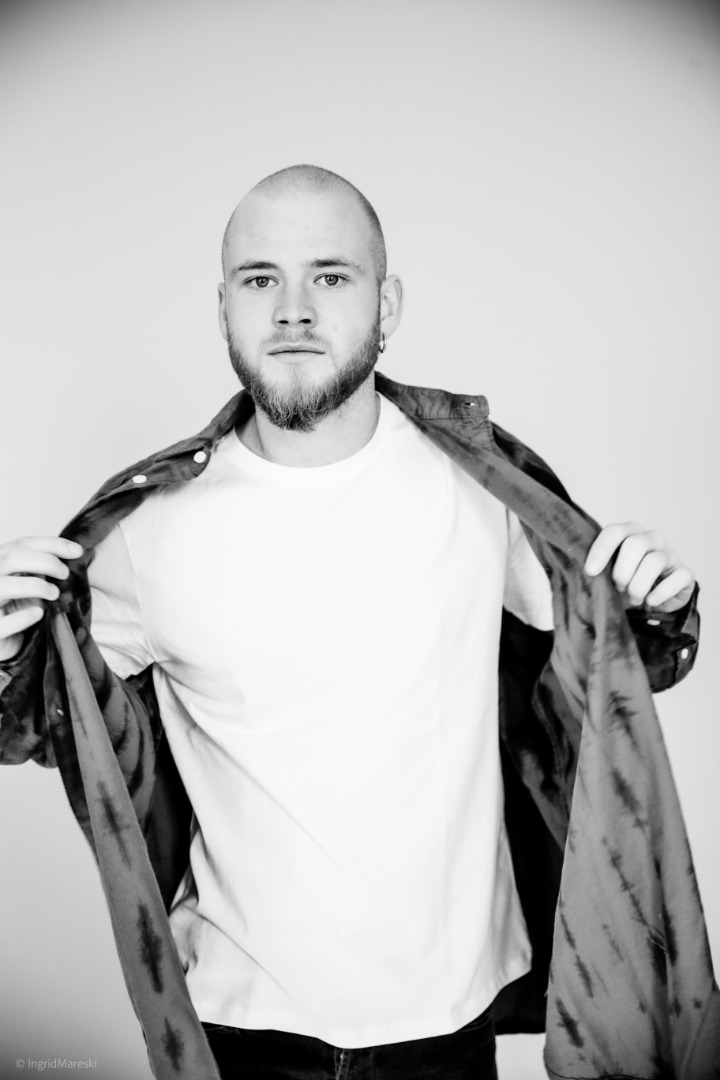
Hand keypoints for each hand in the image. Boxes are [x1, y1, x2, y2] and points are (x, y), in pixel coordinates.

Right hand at [0, 537, 83, 660]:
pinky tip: (39, 614)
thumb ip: (41, 569)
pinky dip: (23, 616)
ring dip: (36, 586)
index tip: (78, 551)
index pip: (22, 544)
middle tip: (65, 574)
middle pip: (13, 558)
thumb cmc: (17, 608)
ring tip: (55, 594)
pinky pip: (3, 622)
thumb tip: (73, 553)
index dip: (52, 544)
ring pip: (5, 586)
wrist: (2, 641)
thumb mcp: (28, 583)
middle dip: (46, 562)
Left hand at [583, 522, 694, 613]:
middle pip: (635, 544)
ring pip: (655, 561)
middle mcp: (652, 539)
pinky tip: (651, 601)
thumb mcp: (608, 575)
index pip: (615, 531)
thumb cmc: (626, 583)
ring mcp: (670, 554)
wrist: (653, 600)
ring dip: (639, 585)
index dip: (601, 550)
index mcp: (629, 534)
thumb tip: (580, 573)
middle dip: (622, 572)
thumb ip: (596, 570)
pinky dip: (660, 593)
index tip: (591, 571)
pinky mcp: (685, 573)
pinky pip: (677, 578)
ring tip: (634, 598)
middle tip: (618, 588)